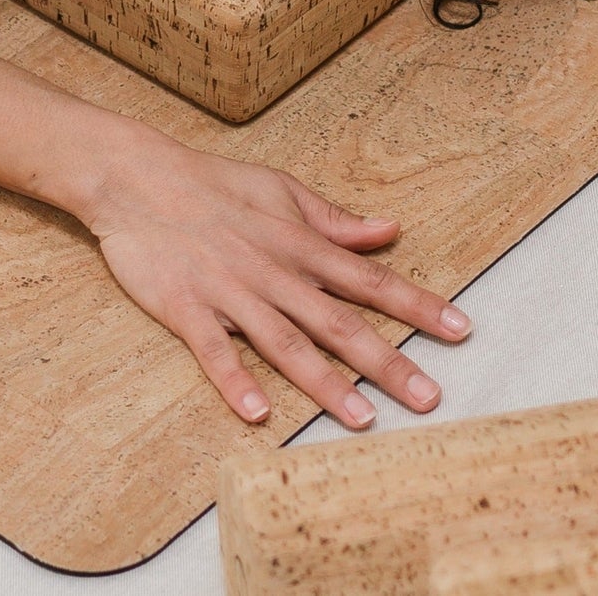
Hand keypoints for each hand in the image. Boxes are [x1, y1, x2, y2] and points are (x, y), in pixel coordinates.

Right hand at [81, 128, 469, 427]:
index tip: (459, 330)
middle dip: (386, 361)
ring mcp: (230, 291)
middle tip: (429, 397)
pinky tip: (258, 414)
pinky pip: (214, 350)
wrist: (138, 178)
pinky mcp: (186, 308)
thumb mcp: (281, 189)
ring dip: (326, 382)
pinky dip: (236, 381)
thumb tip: (389, 230)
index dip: (416, 305)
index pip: (369, 279)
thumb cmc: (213, 183)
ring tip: (362, 419)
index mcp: (298, 244)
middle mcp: (273, 271)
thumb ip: (335, 220)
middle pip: (338, 321)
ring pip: (285, 343)